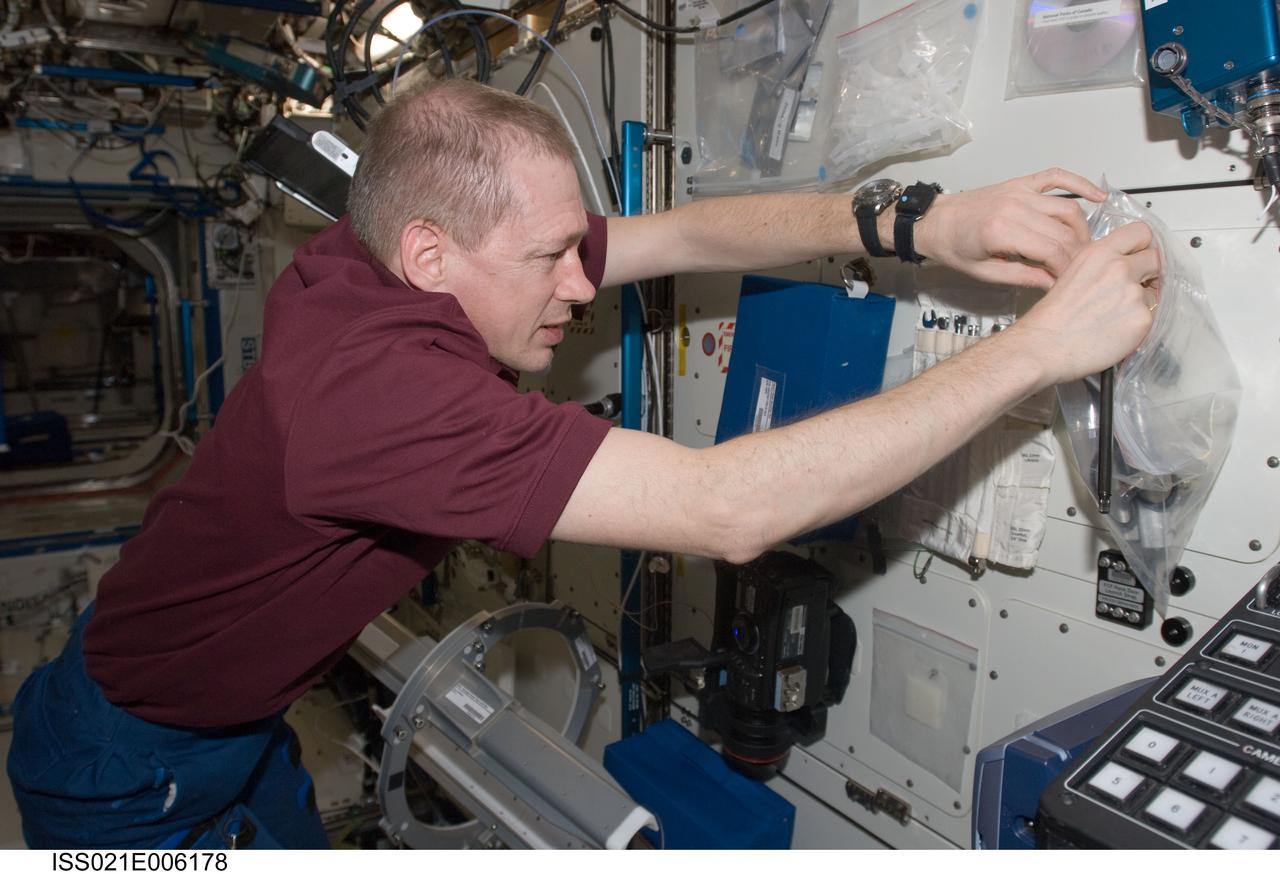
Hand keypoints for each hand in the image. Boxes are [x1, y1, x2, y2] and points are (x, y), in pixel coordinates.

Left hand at [912, 168, 1105, 288]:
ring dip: (1082, 229)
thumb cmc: (954, 248)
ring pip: (1067, 208)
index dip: (1066, 269)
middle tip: (1081, 270)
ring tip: (1084, 248)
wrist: (935, 221)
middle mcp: (1013, 207)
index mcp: (1000, 232)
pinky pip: (1056, 177)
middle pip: (1064, 231)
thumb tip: (1054, 284)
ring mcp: (1019, 192)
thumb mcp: (984, 272)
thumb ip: (1022, 277)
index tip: (1069, 282)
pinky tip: (1098, 197)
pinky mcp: (1020, 183)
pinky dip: (1080, 184)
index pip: (1051, 251)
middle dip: (1077, 254)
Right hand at [1008, 221, 1159, 385]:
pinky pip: (1152, 316)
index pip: (1141, 232)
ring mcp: (1132, 293)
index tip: (1141, 256)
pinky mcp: (1142, 318)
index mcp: (1099, 253)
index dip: (1144, 245)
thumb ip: (1101, 264)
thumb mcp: (1071, 273)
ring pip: (1155, 292)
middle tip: (1136, 287)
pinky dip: (1138, 324)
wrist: (1043, 346)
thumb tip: (1123, 265)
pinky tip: (1116, 330)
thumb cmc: (1051, 318)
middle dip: (1150, 272)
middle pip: (1156, 258)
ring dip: (1142, 302)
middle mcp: (1118, 268)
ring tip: (1115, 316)